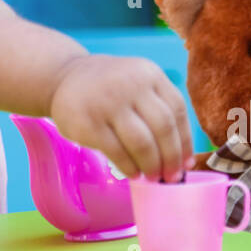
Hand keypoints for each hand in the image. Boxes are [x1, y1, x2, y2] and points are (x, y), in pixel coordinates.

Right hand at [47, 54, 193, 181]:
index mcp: (149, 74)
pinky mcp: (88, 123)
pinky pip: (117, 152)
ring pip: (142, 143)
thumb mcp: (138, 83)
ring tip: (152, 177)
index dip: (185, 141)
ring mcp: (107, 102)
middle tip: (171, 177)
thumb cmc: (110, 88)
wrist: (64, 77)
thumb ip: (160, 110)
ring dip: (151, 166)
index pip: (177, 111)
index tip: (186, 163)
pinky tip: (133, 173)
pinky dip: (129, 167)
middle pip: (163, 128)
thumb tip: (184, 159)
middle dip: (171, 158)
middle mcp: (131, 84)